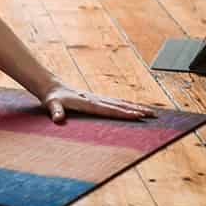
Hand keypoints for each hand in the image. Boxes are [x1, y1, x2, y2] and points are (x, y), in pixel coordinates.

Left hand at [39, 83, 159, 123]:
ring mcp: (98, 99)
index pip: (109, 109)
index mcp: (89, 103)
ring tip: (151, 112)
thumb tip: (57, 118)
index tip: (138, 115)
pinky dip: (127, 105)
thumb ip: (56, 111)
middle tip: (153, 115)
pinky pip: (116, 103)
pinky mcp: (98, 99)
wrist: (52, 87)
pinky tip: (135, 107)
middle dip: (137, 110)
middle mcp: (97, 100)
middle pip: (120, 106)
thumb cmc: (52, 98)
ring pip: (121, 103)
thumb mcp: (52, 104)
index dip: (124, 113)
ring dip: (136, 107)